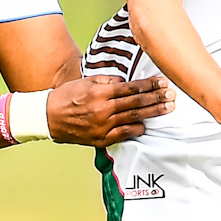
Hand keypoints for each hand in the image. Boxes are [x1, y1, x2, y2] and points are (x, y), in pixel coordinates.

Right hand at [47, 75, 175, 147]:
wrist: (48, 117)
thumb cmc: (68, 96)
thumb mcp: (87, 81)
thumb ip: (109, 80)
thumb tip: (128, 81)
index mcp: (100, 92)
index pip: (132, 88)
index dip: (150, 85)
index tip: (163, 82)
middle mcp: (103, 109)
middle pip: (137, 103)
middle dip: (157, 98)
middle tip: (172, 95)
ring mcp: (102, 126)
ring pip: (134, 118)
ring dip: (153, 112)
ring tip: (168, 108)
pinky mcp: (100, 139)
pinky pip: (124, 134)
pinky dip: (137, 129)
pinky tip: (147, 125)